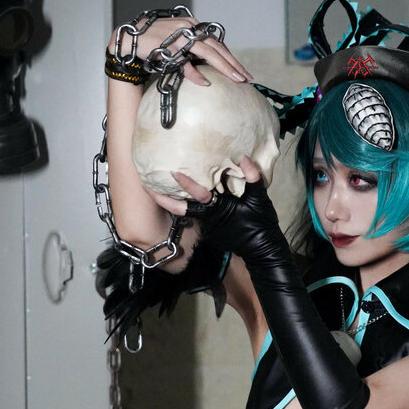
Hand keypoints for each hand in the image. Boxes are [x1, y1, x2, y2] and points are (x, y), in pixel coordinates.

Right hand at [107, 14, 251, 87]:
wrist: (130, 39)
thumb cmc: (155, 44)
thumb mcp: (178, 48)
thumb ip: (192, 56)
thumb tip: (206, 74)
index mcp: (194, 27)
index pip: (217, 44)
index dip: (231, 59)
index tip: (243, 73)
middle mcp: (189, 29)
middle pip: (217, 47)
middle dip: (233, 64)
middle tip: (246, 78)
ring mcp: (180, 36)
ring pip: (207, 52)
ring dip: (223, 66)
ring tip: (235, 79)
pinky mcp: (168, 46)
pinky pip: (184, 61)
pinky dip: (194, 72)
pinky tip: (205, 82)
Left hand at [155, 157, 280, 262]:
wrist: (262, 250)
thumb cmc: (261, 224)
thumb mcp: (260, 199)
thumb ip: (252, 177)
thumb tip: (243, 158)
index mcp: (218, 208)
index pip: (198, 195)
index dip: (186, 184)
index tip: (173, 173)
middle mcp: (207, 218)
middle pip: (180, 208)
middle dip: (162, 198)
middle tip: (146, 185)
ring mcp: (207, 226)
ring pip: (184, 212)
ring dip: (170, 201)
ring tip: (156, 187)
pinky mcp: (210, 230)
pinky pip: (195, 215)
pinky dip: (185, 205)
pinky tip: (178, 195)